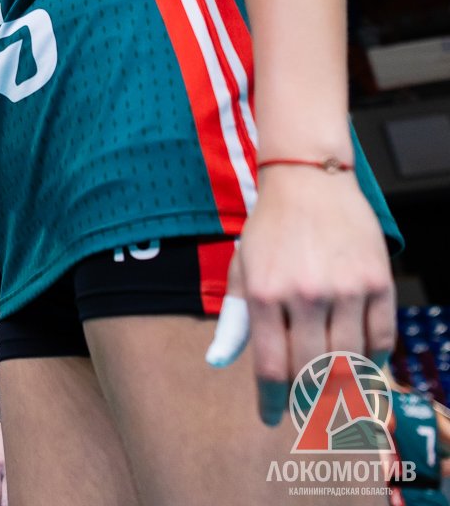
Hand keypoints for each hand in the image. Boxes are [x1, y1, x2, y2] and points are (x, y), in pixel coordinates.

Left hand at [209, 166, 394, 425]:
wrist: (310, 181)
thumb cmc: (270, 230)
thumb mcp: (242, 269)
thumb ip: (235, 319)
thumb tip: (217, 362)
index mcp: (265, 293)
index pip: (270, 367)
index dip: (271, 402)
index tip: (270, 418)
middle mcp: (306, 295)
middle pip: (312, 372)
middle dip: (306, 402)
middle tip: (302, 413)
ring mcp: (347, 290)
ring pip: (349, 361)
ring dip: (340, 387)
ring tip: (329, 396)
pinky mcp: (379, 283)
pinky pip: (381, 340)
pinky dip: (372, 361)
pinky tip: (358, 366)